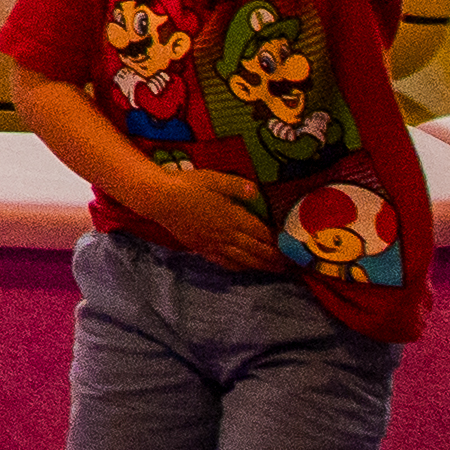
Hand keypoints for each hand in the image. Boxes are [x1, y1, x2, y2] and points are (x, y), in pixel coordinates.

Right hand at [116, 156, 278, 269]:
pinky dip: (239, 267)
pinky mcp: (202, 248)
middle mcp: (227, 234)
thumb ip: (236, 186)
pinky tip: (245, 268)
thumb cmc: (187, 185)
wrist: (159, 199)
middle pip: (256, 250)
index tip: (290, 247)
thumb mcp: (213, 178)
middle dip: (274, 258)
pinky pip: (224, 262)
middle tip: (289, 265)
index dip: (277, 242)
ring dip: (261, 266)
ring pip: (243, 259)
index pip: (261, 233)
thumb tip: (257, 191)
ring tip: (274, 270)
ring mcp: (215, 244)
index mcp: (233, 217)